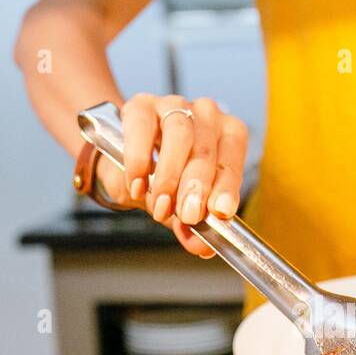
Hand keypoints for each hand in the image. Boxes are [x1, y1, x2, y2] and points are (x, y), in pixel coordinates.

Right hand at [95, 93, 248, 257]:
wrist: (122, 157)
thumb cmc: (162, 176)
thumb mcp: (178, 204)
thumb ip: (190, 226)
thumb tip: (202, 249)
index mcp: (226, 135)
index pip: (233, 159)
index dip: (228, 186)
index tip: (221, 212)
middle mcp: (206, 115)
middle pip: (206, 149)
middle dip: (197, 186)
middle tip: (188, 215)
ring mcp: (174, 105)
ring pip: (180, 133)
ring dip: (170, 175)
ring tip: (161, 205)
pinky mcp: (141, 105)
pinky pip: (142, 127)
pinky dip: (139, 159)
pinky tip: (138, 184)